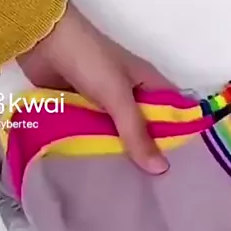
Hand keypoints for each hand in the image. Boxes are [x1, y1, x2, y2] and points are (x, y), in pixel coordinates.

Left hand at [17, 2, 173, 174]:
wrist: (43, 40)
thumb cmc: (90, 61)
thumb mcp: (118, 96)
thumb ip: (136, 132)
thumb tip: (161, 169)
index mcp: (149, 82)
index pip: (175, 112)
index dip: (183, 137)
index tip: (187, 168)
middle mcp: (131, 93)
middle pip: (147, 127)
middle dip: (150, 152)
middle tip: (158, 189)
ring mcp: (105, 102)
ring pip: (119, 133)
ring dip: (121, 153)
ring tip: (131, 188)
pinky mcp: (82, 108)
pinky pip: (94, 132)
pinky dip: (96, 147)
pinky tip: (101, 171)